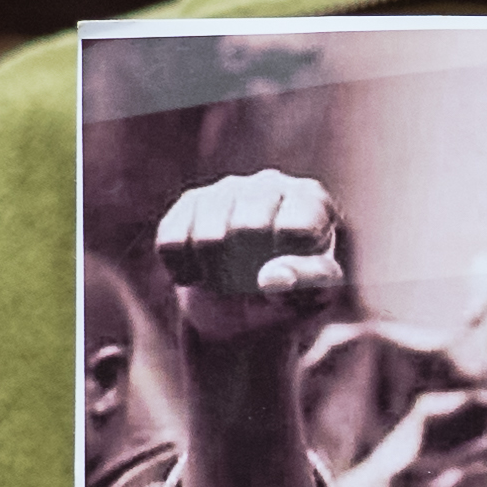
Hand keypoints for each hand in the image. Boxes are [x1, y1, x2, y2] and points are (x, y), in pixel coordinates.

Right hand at [151, 172, 347, 346]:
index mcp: (310, 198)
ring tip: (230, 282)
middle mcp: (270, 182)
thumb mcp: (314, 294)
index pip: (295, 230)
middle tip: (255, 285)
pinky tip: (202, 275)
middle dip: (249, 271)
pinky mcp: (190, 202)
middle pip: (247, 229)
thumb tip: (273, 277)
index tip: (289, 279)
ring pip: (206, 239)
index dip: (287, 265)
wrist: (248, 304)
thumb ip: (307, 282)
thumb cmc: (292, 293)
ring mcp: (227, 188)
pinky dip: (184, 272)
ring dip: (215, 276)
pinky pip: (171, 243)